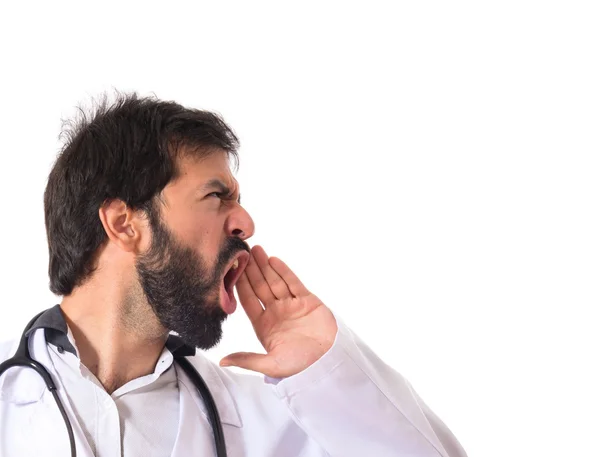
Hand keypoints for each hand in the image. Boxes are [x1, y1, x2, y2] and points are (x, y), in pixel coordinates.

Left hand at [219, 245, 337, 377]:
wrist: (328, 360)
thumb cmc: (299, 365)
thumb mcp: (270, 365)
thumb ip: (247, 360)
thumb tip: (222, 361)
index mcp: (264, 325)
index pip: (248, 301)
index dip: (240, 285)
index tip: (232, 271)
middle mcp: (275, 313)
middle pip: (260, 287)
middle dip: (252, 270)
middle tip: (243, 253)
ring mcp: (291, 305)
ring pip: (275, 281)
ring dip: (266, 266)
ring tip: (256, 250)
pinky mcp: (307, 300)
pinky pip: (293, 283)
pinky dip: (284, 271)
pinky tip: (273, 260)